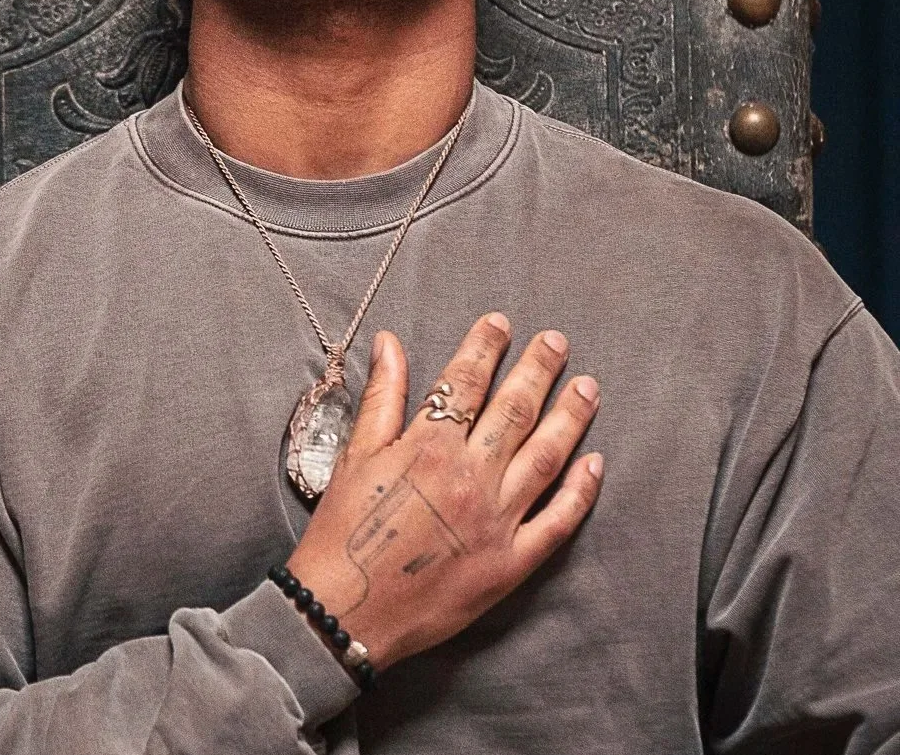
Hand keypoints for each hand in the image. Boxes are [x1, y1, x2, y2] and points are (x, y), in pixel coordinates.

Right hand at [287, 314, 601, 671]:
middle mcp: (469, 477)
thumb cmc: (342, 532)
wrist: (345, 612)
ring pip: (544, 456)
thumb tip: (389, 342)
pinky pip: (556, 521)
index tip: (501, 323)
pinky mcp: (510, 564)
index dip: (485, 347)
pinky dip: (579, 491)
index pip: (466, 382)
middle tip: (557, 342)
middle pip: (514, 410)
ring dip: (570, 418)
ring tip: (587, 388)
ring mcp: (495, 521)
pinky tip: (594, 463)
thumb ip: (382, 396)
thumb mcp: (355, 455)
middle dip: (538, 370)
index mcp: (428, 447)